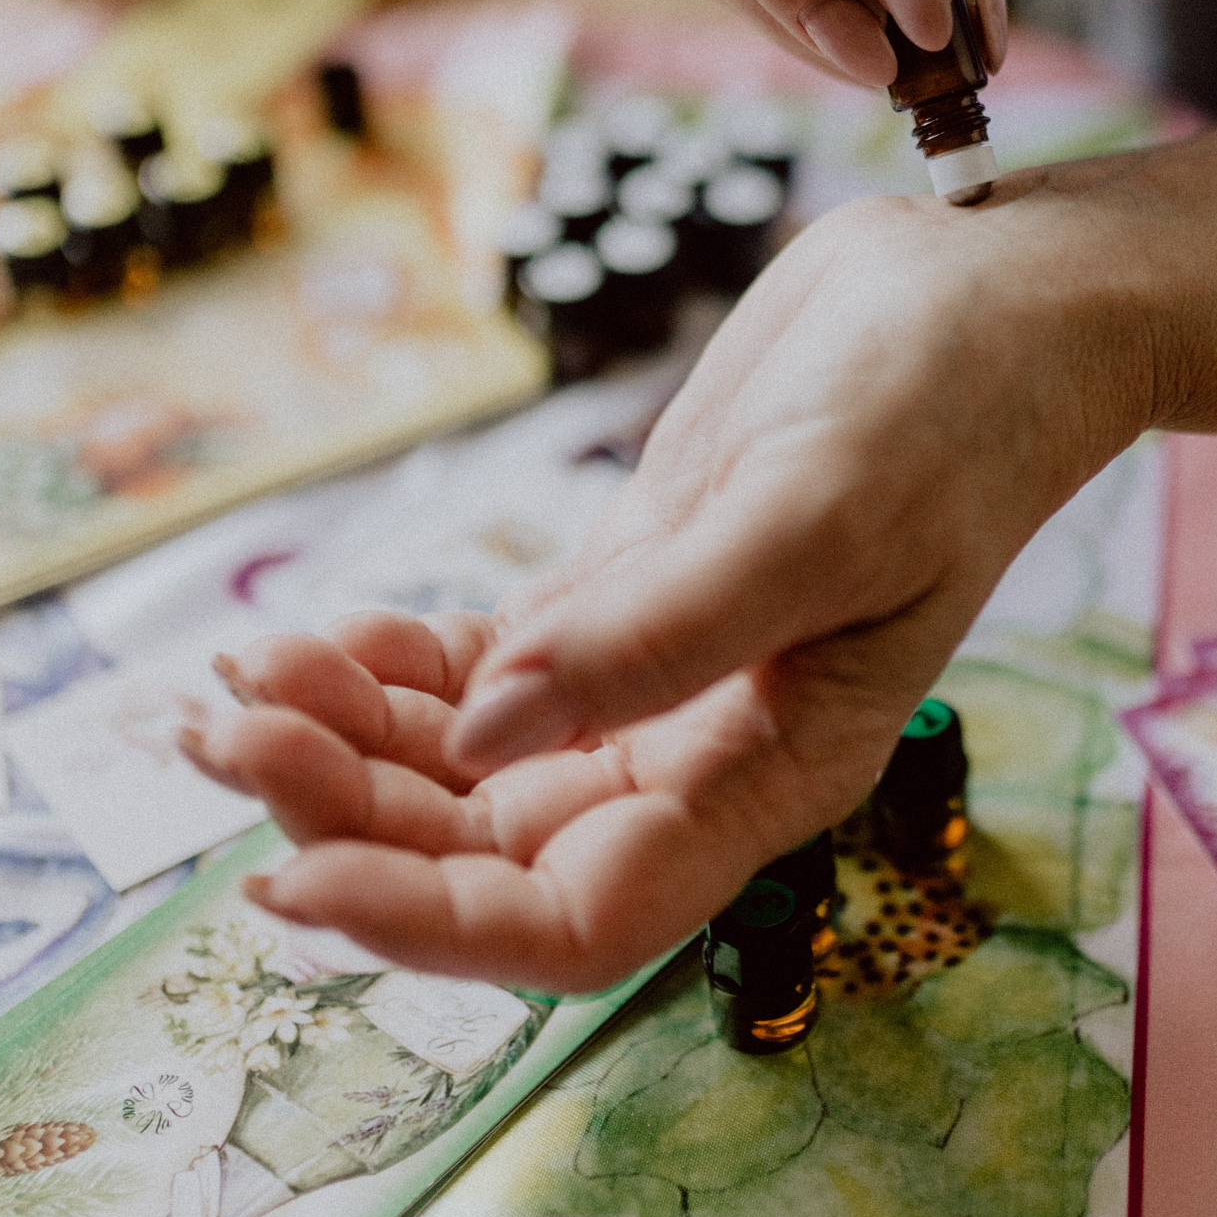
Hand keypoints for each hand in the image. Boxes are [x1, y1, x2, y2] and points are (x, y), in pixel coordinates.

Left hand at [186, 176, 1151, 994]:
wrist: (995, 296)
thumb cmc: (949, 406)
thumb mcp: (813, 515)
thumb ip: (653, 635)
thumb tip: (483, 735)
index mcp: (769, 776)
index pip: (575, 915)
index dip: (429, 920)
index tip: (291, 873)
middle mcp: (700, 755)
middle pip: (489, 848)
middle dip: (346, 811)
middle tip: (220, 725)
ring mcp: (657, 678)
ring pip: (468, 764)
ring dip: (347, 738)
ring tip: (238, 672)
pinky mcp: (627, 592)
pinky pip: (486, 670)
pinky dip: (392, 665)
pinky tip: (322, 632)